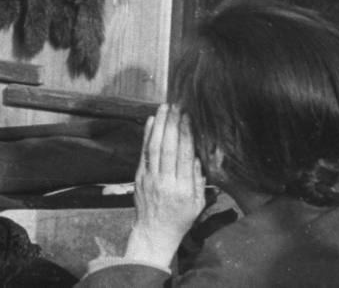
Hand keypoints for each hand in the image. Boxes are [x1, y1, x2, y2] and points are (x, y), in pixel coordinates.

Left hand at [123, 104, 205, 269]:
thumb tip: (199, 155)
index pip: (185, 156)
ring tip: (164, 107)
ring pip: (154, 147)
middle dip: (172, 124)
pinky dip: (147, 135)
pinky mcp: (140, 177)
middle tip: (177, 106)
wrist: (154, 232)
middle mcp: (165, 182)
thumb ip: (199, 179)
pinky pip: (144, 152)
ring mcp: (150, 179)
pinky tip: (151, 121)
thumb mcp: (198, 204)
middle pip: (168, 148)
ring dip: (160, 125)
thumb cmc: (180, 218)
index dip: (186, 134)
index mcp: (183, 189)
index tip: (188, 117)